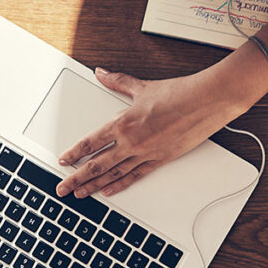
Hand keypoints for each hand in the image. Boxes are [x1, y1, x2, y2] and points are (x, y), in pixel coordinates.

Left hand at [55, 67, 246, 198]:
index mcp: (123, 122)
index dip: (74, 153)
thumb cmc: (177, 94)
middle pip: (96, 165)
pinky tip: (109, 191)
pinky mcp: (160, 160)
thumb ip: (117, 81)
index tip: (63, 161)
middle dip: (76, 179)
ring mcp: (146, 153)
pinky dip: (120, 185)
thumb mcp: (141, 87)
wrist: (205, 102)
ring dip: (94, 186)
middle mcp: (131, 141)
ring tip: (80, 194)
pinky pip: (135, 176)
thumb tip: (101, 73)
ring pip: (113, 174)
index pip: (90, 143)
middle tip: (62, 188)